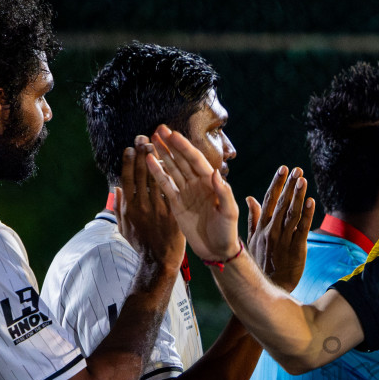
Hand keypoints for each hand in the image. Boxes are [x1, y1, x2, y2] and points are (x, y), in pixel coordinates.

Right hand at [114, 145, 183, 271]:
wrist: (159, 260)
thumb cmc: (140, 244)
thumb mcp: (123, 227)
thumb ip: (118, 207)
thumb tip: (115, 189)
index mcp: (129, 208)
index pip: (127, 180)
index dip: (129, 163)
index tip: (129, 148)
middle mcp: (142, 206)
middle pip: (142, 175)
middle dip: (142, 155)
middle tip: (143, 138)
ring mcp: (158, 209)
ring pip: (156, 179)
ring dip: (155, 160)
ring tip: (155, 144)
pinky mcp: (172, 212)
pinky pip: (170, 190)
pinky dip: (170, 176)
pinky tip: (171, 163)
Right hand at [143, 125, 242, 264]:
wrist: (216, 250)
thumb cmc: (227, 231)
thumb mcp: (229, 213)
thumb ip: (224, 193)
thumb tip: (217, 173)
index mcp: (211, 183)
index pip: (195, 160)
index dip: (184, 147)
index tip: (173, 135)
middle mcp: (197, 184)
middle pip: (182, 160)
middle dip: (170, 145)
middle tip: (158, 129)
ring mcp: (186, 192)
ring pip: (172, 169)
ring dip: (162, 154)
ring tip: (151, 140)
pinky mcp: (177, 203)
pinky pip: (165, 185)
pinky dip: (157, 173)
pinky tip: (149, 161)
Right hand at [246, 165, 314, 291]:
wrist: (269, 287)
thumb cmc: (261, 263)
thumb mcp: (252, 240)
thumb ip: (253, 218)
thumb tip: (250, 198)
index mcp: (262, 227)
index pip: (269, 200)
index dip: (276, 184)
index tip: (283, 169)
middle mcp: (272, 231)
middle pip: (281, 204)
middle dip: (289, 186)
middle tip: (296, 169)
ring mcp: (283, 239)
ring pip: (291, 213)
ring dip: (298, 196)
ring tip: (303, 180)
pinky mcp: (296, 249)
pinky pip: (302, 229)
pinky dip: (307, 215)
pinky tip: (311, 202)